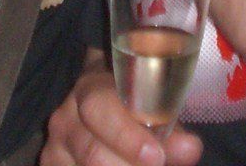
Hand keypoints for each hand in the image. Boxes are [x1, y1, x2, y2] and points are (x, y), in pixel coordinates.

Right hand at [42, 61, 200, 165]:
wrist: (95, 106)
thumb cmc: (130, 105)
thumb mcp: (150, 107)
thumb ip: (170, 128)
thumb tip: (190, 149)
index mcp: (89, 89)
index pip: (101, 109)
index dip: (128, 136)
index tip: (157, 155)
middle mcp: (64, 119)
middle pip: (91, 152)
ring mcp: (55, 148)